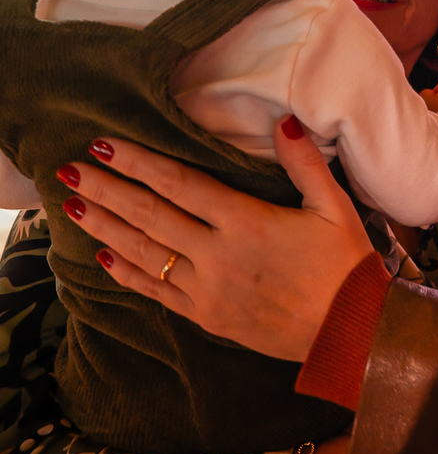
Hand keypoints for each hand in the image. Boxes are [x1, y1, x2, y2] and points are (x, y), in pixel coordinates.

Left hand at [59, 117, 373, 360]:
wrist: (349, 331)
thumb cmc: (346, 265)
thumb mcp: (335, 207)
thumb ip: (305, 164)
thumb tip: (284, 122)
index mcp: (247, 222)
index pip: (181, 184)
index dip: (140, 163)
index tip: (106, 146)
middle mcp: (218, 255)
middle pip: (151, 216)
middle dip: (108, 191)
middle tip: (72, 170)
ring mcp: (208, 289)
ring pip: (146, 253)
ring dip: (107, 228)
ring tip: (75, 207)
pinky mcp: (207, 316)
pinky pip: (157, 291)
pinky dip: (128, 273)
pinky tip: (105, 256)